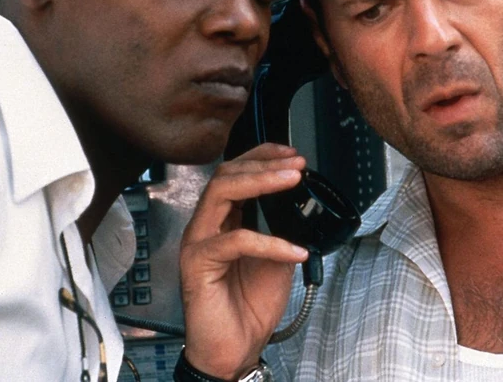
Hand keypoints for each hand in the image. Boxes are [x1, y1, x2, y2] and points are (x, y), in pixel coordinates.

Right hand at [179, 143, 308, 378]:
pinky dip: (270, 242)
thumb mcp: (278, 257)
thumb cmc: (250, 305)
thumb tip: (305, 203)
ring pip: (222, 193)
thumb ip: (284, 228)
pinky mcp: (197, 263)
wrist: (236, 348)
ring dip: (262, 182)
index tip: (292, 154)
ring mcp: (198, 241)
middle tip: (297, 164)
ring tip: (293, 181)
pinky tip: (295, 249)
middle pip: (226, 174)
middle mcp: (206, 225)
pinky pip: (236, 240)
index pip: (236, 172)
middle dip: (264, 163)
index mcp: (224, 220)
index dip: (262, 157)